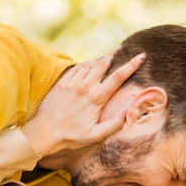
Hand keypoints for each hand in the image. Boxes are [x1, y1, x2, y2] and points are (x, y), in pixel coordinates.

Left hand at [20, 51, 146, 156]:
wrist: (44, 132)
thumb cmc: (70, 137)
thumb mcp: (95, 135)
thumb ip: (114, 124)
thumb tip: (129, 113)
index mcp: (96, 98)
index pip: (118, 77)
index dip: (131, 65)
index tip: (141, 56)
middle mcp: (84, 86)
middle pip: (103, 63)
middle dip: (115, 54)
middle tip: (122, 48)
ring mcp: (72, 83)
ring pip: (90, 64)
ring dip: (100, 59)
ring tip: (108, 56)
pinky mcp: (62, 83)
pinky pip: (76, 68)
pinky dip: (86, 64)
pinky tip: (89, 65)